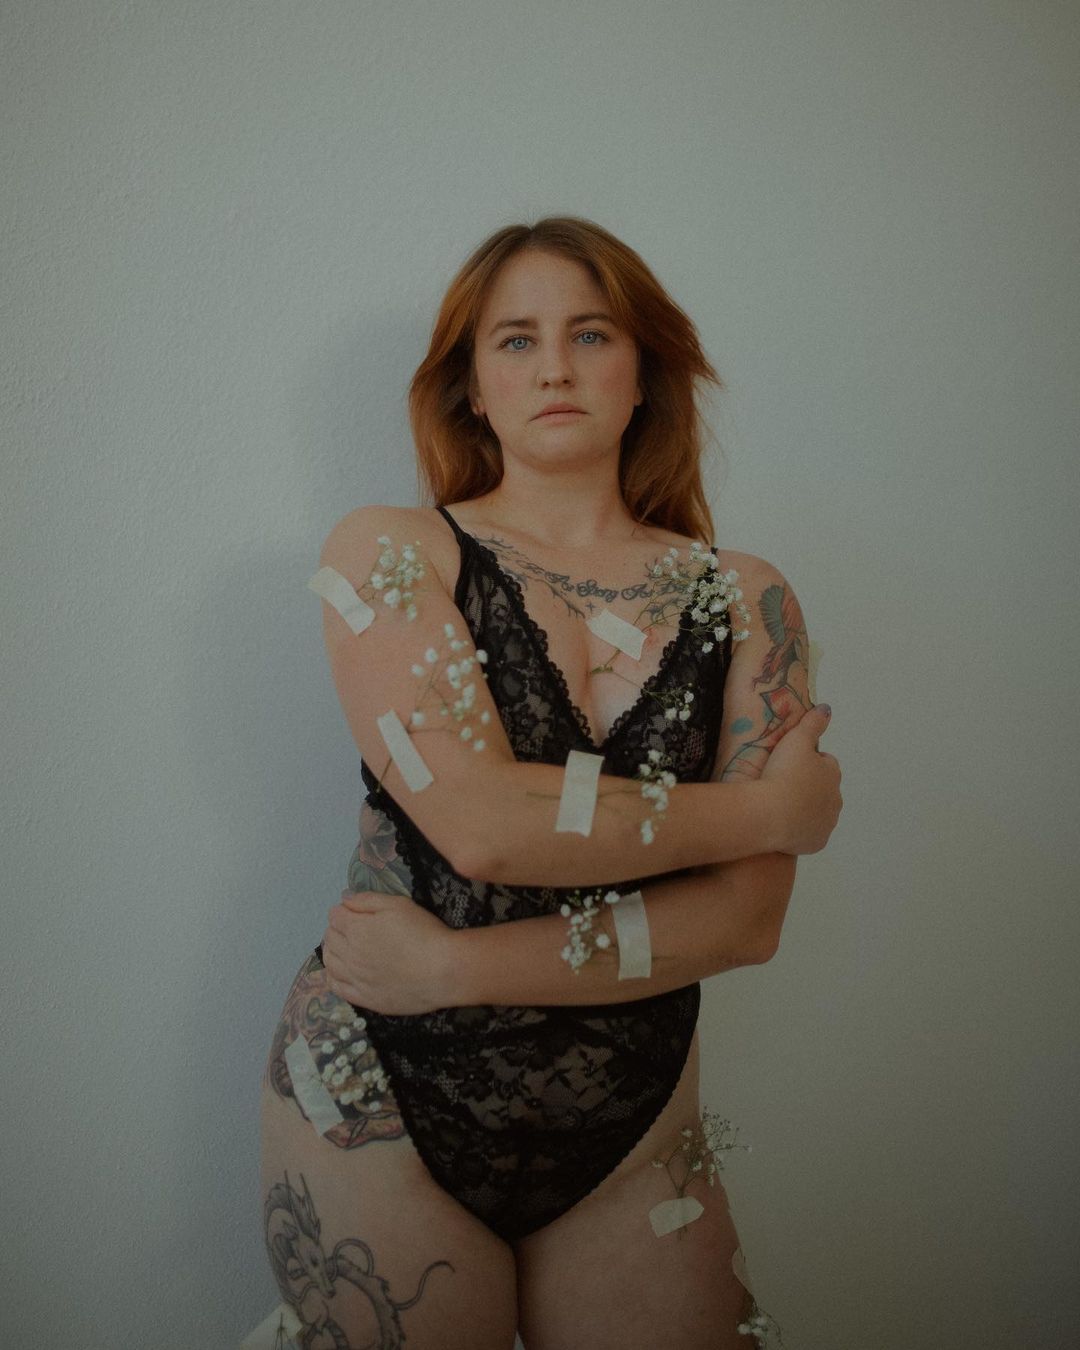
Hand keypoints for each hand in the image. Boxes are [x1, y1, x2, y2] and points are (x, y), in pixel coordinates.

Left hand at [321, 890, 458, 1015]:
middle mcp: (350, 955)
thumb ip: (367, 900)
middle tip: (351, 928)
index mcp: (356, 929)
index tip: (353, 911)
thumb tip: (344, 899)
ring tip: (343, 947)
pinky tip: (340, 972)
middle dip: (336, 929)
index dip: (343, 910)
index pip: (335, 916)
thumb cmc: (424, 932)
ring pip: (330, 963)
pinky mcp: (364, 998)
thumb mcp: (398, 904)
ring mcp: (355, 979)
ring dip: (332, 951)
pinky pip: (337, 988)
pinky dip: (333, 977)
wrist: (443, 971)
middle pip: (330, 938)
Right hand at [760, 704, 842, 853]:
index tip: (788, 765)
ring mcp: (827, 823)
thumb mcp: (795, 740)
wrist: (769, 814)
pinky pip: (809, 833)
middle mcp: (836, 799)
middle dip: (808, 786)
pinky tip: (782, 824)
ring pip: (817, 812)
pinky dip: (799, 829)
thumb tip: (827, 709)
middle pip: (823, 789)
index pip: (825, 763)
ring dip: (803, 808)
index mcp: (833, 773)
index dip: (807, 762)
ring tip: (779, 804)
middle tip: (782, 785)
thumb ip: (812, 722)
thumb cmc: (782, 774)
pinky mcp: (816, 842)